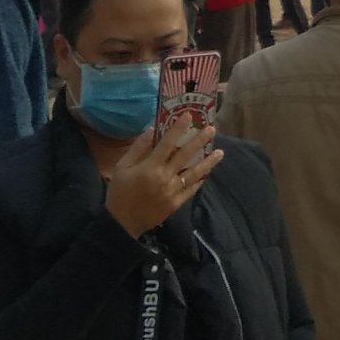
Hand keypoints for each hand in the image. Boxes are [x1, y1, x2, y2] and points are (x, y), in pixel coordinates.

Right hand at [104, 118, 222, 237]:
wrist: (122, 224)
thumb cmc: (119, 192)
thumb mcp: (121, 167)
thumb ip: (137, 148)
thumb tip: (151, 130)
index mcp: (150, 167)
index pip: (167, 143)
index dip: (178, 128)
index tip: (188, 115)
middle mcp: (164, 177)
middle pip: (185, 155)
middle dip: (199, 141)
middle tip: (212, 129)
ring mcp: (172, 191)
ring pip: (194, 173)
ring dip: (208, 162)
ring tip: (220, 152)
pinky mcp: (176, 203)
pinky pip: (191, 190)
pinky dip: (199, 181)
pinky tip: (207, 173)